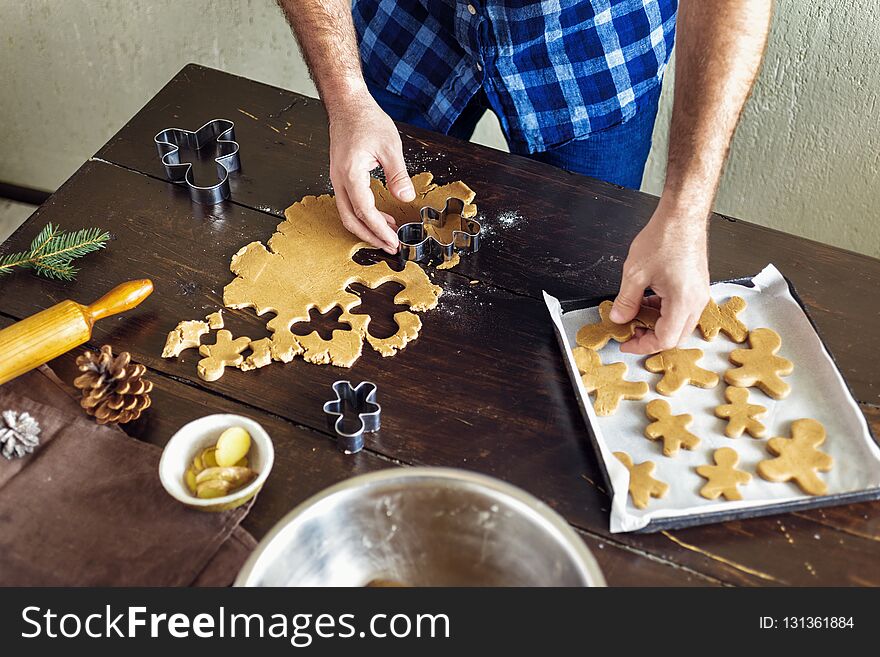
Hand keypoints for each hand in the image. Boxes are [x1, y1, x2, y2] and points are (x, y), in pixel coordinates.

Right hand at [327, 88, 414, 252]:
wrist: (347, 105)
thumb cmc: (366, 120)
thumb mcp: (390, 146)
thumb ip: (398, 175)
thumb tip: (405, 198)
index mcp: (350, 173)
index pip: (365, 211)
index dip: (380, 230)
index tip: (393, 241)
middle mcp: (339, 179)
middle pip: (351, 219)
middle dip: (371, 237)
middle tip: (390, 247)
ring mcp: (337, 179)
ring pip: (347, 214)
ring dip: (367, 228)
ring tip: (389, 235)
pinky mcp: (341, 177)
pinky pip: (349, 203)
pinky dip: (364, 215)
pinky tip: (382, 217)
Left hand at [610, 199, 709, 353]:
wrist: (682, 217)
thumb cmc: (665, 238)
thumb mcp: (635, 273)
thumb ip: (626, 301)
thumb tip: (618, 318)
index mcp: (683, 302)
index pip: (665, 339)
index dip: (643, 346)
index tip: (627, 342)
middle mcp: (697, 301)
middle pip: (676, 336)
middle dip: (650, 337)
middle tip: (630, 331)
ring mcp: (699, 294)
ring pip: (679, 323)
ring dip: (657, 323)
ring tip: (635, 314)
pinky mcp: (697, 287)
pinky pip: (682, 309)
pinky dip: (664, 311)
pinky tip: (647, 301)